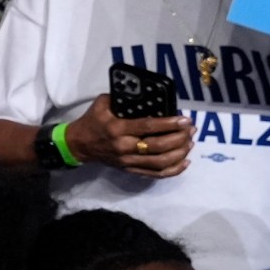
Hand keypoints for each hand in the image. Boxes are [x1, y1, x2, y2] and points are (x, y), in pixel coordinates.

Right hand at [64, 93, 192, 176]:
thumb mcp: (102, 104)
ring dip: (180, 153)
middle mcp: (124, 147)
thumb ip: (122, 99)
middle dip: (179, 138)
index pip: (148, 127)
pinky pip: (156, 174)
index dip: (169, 124)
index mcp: (117, 128)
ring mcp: (128, 161)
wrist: (79, 145)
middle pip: (158, 147)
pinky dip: (173, 170)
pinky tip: (184, 162)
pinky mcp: (130, 170)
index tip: (185, 119)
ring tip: (189, 142)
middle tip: (190, 129)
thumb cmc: (92, 121)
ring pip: (160, 162)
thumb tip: (145, 95)